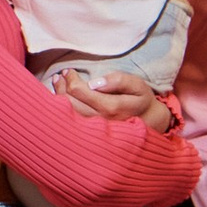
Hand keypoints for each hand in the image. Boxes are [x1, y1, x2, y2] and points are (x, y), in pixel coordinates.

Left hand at [60, 68, 177, 133]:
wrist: (149, 122)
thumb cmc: (140, 100)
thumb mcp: (137, 85)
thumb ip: (118, 80)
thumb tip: (94, 83)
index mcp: (111, 107)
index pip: (79, 90)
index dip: (71, 79)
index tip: (69, 71)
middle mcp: (100, 121)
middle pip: (68, 103)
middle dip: (61, 87)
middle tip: (60, 76)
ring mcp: (95, 130)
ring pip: (66, 114)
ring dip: (59, 97)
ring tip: (58, 83)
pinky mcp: (91, 134)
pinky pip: (70, 122)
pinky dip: (62, 109)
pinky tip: (61, 97)